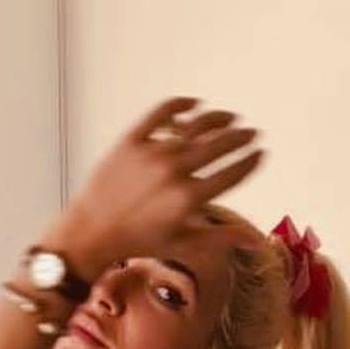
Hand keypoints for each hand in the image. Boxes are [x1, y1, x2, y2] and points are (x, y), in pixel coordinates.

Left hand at [49, 98, 264, 278]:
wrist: (89, 233)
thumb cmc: (137, 242)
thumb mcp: (181, 244)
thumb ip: (220, 238)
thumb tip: (256, 241)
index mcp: (189, 199)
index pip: (233, 171)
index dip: (251, 161)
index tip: (260, 153)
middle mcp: (174, 172)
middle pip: (221, 144)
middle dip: (242, 137)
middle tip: (250, 133)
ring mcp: (152, 153)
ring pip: (197, 124)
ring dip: (219, 119)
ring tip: (230, 118)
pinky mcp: (131, 141)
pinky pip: (161, 112)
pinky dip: (181, 105)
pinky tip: (194, 105)